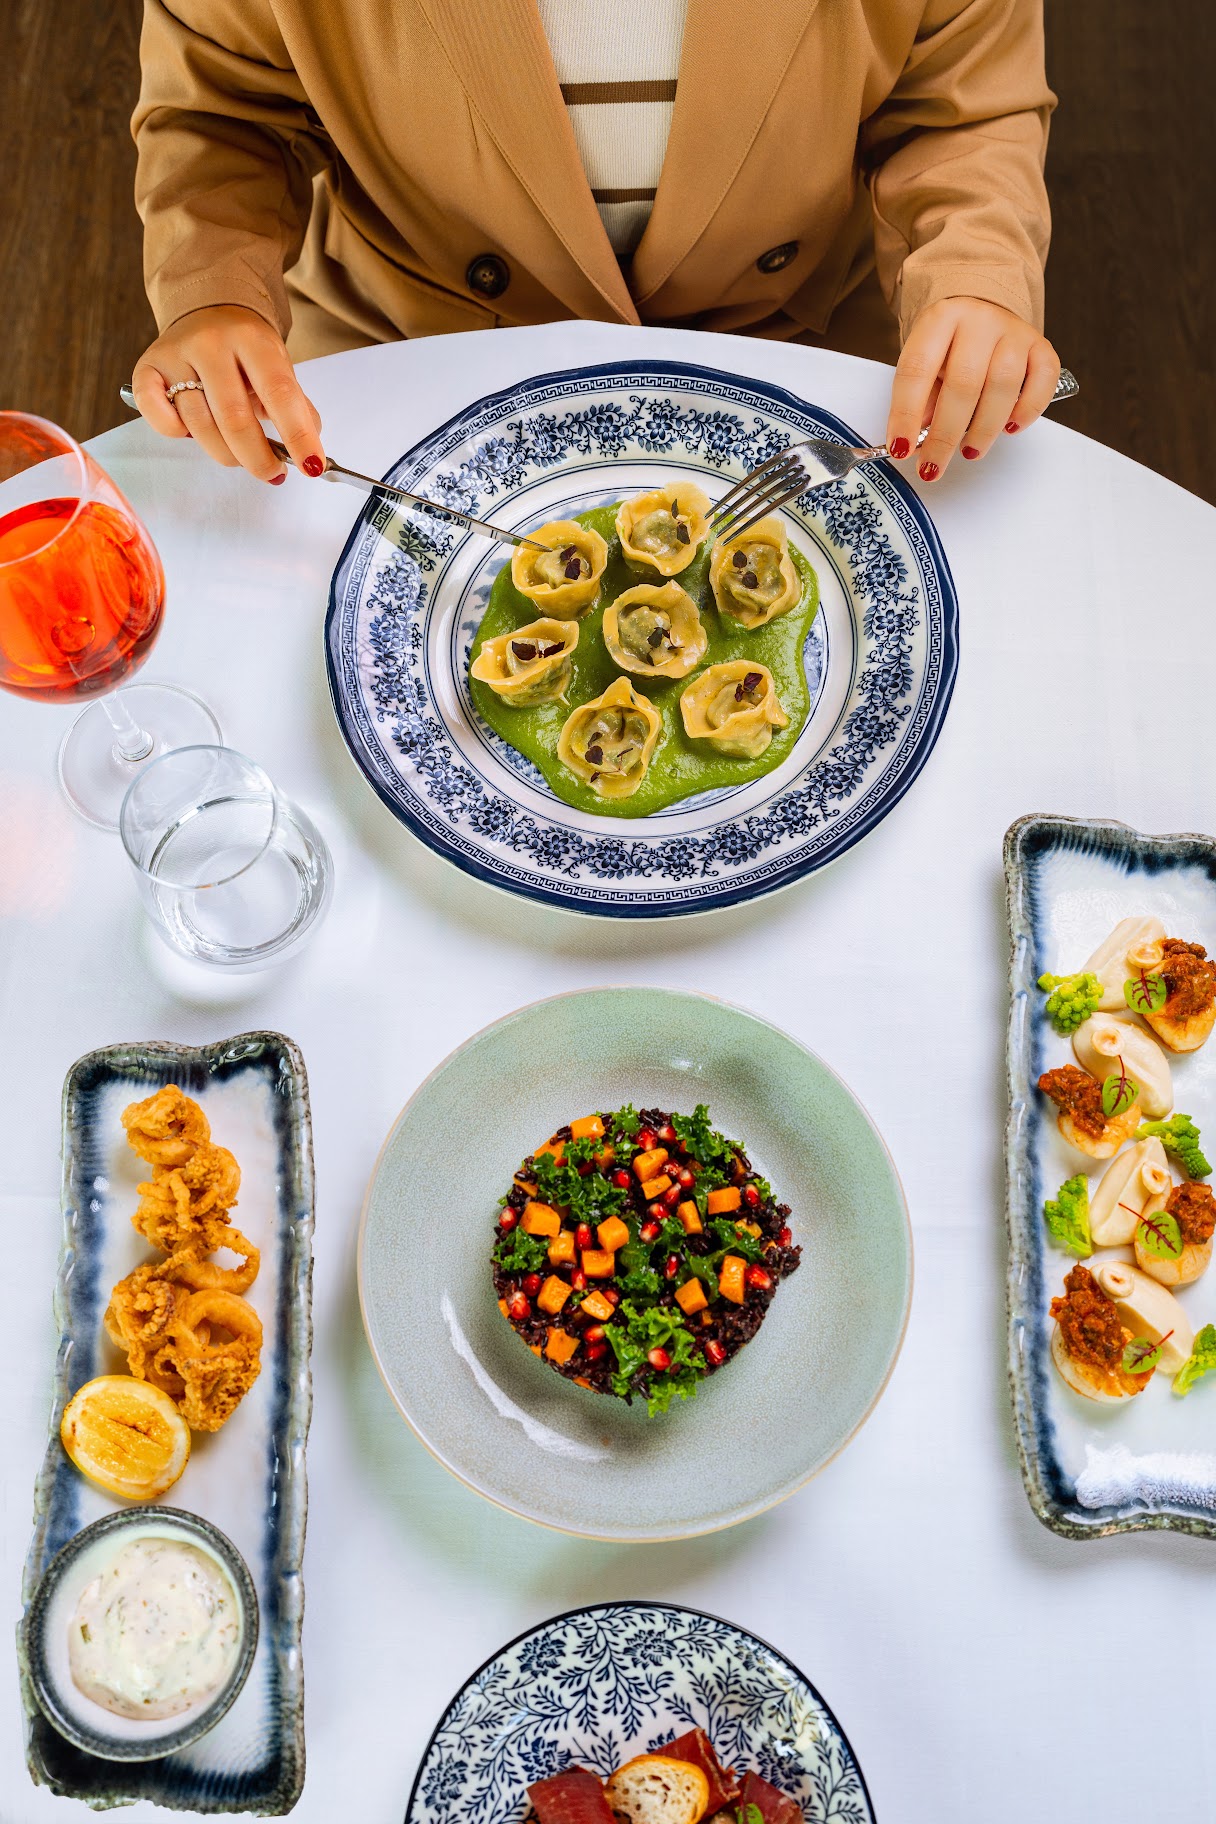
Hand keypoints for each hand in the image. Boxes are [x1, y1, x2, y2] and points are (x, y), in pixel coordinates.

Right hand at [131, 305, 323, 482]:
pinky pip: (158, 417)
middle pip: (234, 418)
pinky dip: (176, 435)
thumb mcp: (278, 367)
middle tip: (271, 473)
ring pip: (199, 425)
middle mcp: (211, 343)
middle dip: (258, 458)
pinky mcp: (146, 368)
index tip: (311, 466)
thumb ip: (296, 407)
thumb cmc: (245, 351)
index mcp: (252, 339)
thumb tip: (311, 454)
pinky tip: (193, 433)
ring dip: (225, 454)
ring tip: (240, 456)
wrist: (206, 311)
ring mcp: (176, 355)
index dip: (298, 436)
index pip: (279, 393)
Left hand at [884, 297, 1059, 481]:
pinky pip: (1043, 380)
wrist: (986, 313)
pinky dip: (1027, 410)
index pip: (917, 369)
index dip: (906, 414)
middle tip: (933, 465)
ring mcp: (1014, 331)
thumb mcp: (926, 365)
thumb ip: (921, 400)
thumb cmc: (951, 347)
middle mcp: (979, 320)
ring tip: (970, 451)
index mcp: (940, 319)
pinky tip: (1010, 428)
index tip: (900, 449)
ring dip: (984, 428)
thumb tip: (914, 441)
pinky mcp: (1041, 346)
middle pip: (963, 382)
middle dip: (945, 433)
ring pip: (1003, 384)